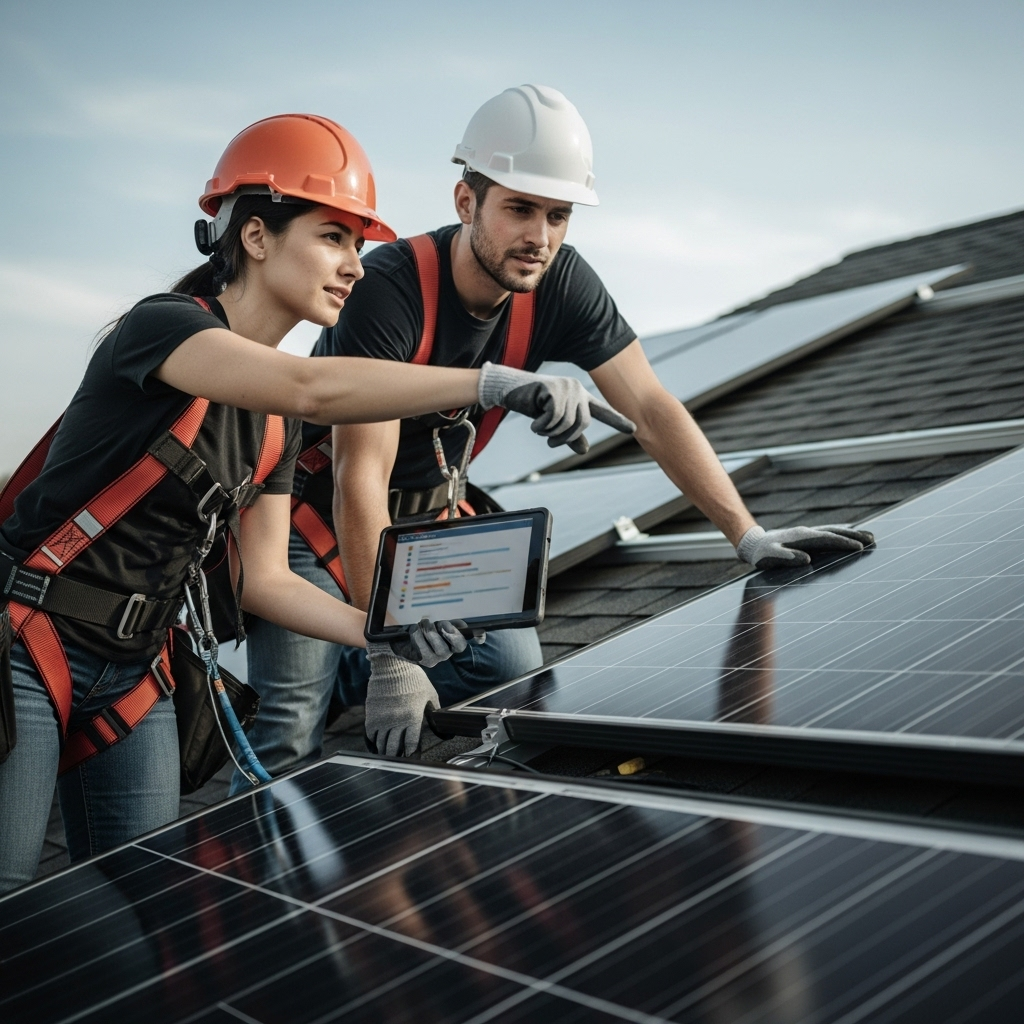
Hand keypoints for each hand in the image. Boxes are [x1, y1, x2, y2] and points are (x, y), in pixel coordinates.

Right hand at [364, 645, 440, 756]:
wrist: (393, 665)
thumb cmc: (414, 678)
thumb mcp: (430, 695)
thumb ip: (435, 714)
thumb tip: (444, 731)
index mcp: (412, 717)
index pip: (411, 744)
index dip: (412, 754)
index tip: (412, 758)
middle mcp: (396, 721)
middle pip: (394, 748)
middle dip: (398, 755)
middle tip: (400, 758)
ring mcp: (382, 719)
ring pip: (381, 744)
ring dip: (386, 750)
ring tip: (389, 753)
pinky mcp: (371, 714)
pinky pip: (371, 735)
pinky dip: (374, 742)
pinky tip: (379, 743)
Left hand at [388, 617, 484, 667]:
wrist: (401, 641)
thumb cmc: (422, 629)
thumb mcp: (436, 623)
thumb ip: (449, 622)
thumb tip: (462, 624)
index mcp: (454, 639)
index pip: (471, 637)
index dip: (478, 636)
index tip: (480, 632)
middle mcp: (449, 650)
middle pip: (459, 645)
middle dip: (452, 633)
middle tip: (442, 623)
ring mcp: (438, 657)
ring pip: (441, 648)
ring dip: (432, 632)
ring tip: (424, 623)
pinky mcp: (425, 660)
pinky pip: (424, 649)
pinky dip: (418, 637)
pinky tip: (414, 629)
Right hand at [478, 362, 635, 454]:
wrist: (510, 390)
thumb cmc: (532, 405)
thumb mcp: (553, 423)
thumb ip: (570, 435)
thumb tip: (585, 449)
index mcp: (581, 397)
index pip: (603, 410)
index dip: (618, 420)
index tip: (635, 429)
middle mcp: (577, 390)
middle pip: (583, 423)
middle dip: (565, 437)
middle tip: (550, 441)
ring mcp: (567, 388)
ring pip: (568, 422)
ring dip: (551, 432)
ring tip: (539, 428)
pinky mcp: (554, 389)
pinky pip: (554, 417)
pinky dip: (542, 426)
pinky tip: (534, 422)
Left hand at [737, 524, 874, 568]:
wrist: (752, 544)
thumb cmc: (761, 554)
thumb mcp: (769, 557)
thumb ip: (786, 557)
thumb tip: (806, 559)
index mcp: (801, 538)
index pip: (827, 539)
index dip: (843, 543)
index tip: (860, 546)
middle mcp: (806, 532)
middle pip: (834, 532)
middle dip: (854, 535)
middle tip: (873, 539)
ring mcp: (807, 532)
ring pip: (833, 530)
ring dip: (851, 532)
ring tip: (869, 535)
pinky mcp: (806, 535)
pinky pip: (828, 532)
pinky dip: (840, 531)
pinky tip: (849, 531)